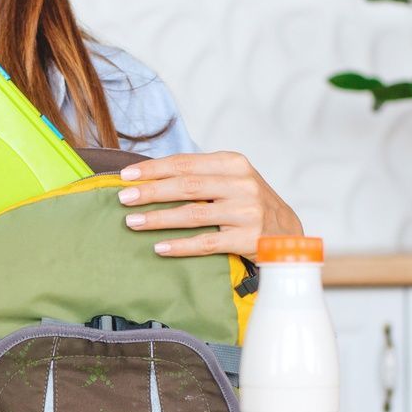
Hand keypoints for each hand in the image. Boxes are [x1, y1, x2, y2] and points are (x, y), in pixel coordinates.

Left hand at [117, 152, 302, 258]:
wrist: (288, 233)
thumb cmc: (248, 204)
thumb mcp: (232, 180)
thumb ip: (200, 174)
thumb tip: (150, 174)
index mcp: (234, 163)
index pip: (185, 163)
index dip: (153, 169)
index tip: (126, 175)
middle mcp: (241, 184)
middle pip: (186, 186)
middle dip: (150, 191)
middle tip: (123, 197)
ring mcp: (246, 212)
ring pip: (193, 215)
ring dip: (158, 218)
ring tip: (132, 222)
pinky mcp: (247, 239)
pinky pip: (206, 243)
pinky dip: (180, 246)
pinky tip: (159, 247)